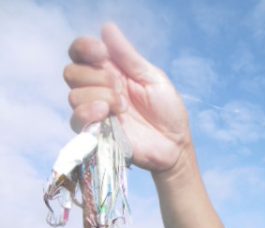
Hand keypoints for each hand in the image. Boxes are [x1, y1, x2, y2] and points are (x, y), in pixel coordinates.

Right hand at [64, 23, 190, 171]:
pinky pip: (76, 120)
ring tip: (123, 107)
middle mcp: (98, 90)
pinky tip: (107, 114)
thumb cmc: (168, 111)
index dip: (84, 48)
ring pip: (73, 96)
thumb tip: (107, 28)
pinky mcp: (96, 134)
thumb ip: (128, 56)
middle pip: (72, 73)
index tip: (102, 53)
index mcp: (111, 71)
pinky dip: (88, 113)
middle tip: (121, 88)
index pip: (80, 53)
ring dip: (99, 97)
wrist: (174, 144)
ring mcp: (96, 113)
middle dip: (96, 77)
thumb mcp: (153, 78)